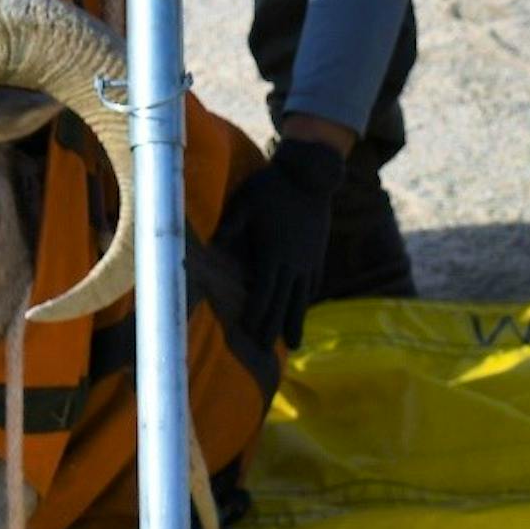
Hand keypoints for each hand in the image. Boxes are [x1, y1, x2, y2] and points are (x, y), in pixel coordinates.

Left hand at [214, 137, 342, 347]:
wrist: (310, 176)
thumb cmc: (271, 188)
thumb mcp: (245, 204)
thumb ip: (231, 227)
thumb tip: (211, 247)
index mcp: (273, 254)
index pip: (263, 293)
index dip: (257, 315)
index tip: (251, 334)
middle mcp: (293, 263)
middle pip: (283, 302)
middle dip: (274, 328)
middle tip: (267, 352)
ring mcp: (309, 259)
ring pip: (302, 298)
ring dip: (296, 321)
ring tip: (295, 345)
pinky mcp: (318, 253)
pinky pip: (314, 282)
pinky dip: (308, 299)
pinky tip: (305, 308)